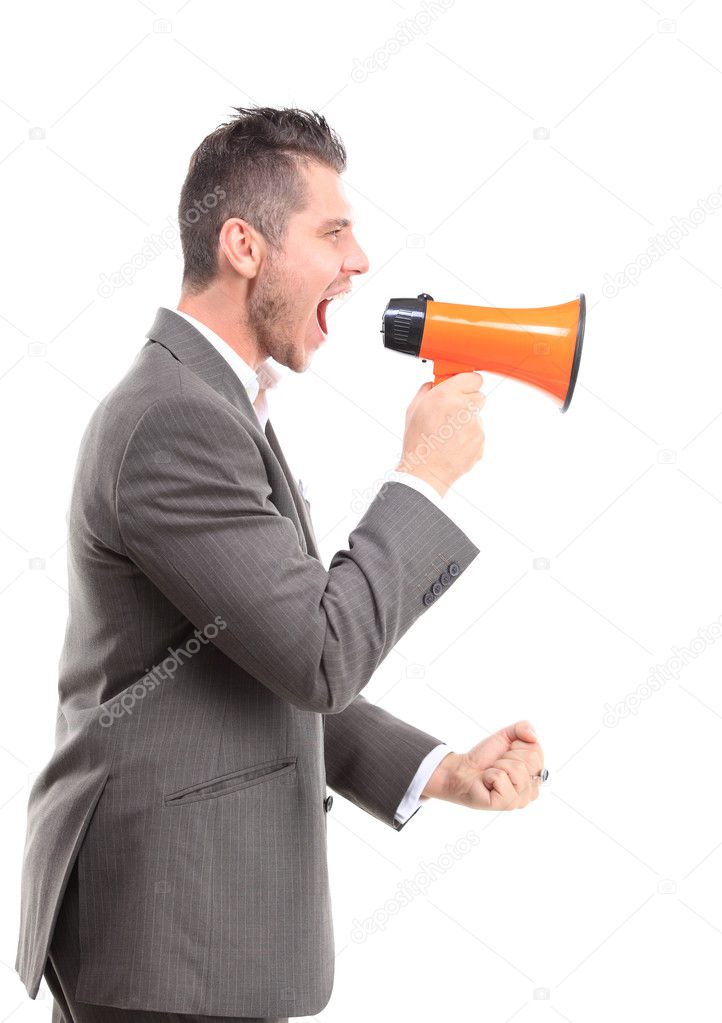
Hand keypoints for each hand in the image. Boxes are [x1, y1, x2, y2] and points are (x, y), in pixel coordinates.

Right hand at [396, 372, 484, 497]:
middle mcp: (463, 408)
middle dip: (468, 402)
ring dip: (467, 422)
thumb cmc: (417, 441)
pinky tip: (454, 445)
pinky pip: (478, 434)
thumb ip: (427, 390)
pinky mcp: (480, 441)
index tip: (463, 388)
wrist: (425, 471)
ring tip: (449, 435)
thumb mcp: (414, 409)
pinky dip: (469, 438)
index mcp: (445, 395)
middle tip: (453, 413)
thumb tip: (436, 383)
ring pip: (477, 417)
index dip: (467, 384)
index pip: (473, 378)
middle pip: (479, 396)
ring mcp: (475, 426)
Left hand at [421, 720, 543, 810]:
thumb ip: (523, 728)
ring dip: (499, 765)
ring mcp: (521, 800)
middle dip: (508, 755)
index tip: (506, 754)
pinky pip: (501, 777)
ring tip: (493, 773)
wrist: (463, 770)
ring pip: (517, 768)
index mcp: (537, 775)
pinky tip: (487, 782)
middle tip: (498, 764)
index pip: (536, 751)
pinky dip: (490, 775)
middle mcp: (533, 790)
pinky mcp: (506, 804)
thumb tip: (534, 736)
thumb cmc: (486, 757)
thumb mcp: (506, 736)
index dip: (516, 746)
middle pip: (530, 759)